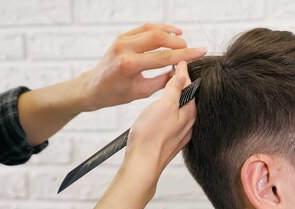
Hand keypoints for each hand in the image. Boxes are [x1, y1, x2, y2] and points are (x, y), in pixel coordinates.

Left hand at [80, 23, 205, 110]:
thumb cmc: (116, 93)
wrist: (94, 86)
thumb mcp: (141, 92)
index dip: (185, 55)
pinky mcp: (123, 36)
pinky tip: (171, 33)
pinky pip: (145, 28)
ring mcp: (122, 40)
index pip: (163, 57)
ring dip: (170, 34)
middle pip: (158, 38)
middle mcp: (124, 48)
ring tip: (183, 41)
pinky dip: (160, 29)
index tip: (200, 52)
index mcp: (129, 65)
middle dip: (179, 43)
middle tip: (191, 50)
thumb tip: (181, 73)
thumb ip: (163, 82)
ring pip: (152, 29)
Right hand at [124, 61, 196, 183]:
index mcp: (190, 112)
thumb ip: (175, 89)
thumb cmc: (151, 135)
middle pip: (188, 98)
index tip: (179, 61)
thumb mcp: (164, 106)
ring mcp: (182, 133)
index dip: (183, 72)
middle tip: (175, 71)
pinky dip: (172, 111)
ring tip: (170, 87)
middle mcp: (190, 123)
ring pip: (182, 110)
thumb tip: (183, 74)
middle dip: (182, 84)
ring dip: (177, 97)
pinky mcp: (172, 141)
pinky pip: (176, 121)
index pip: (190, 86)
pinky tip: (165, 110)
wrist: (143, 163)